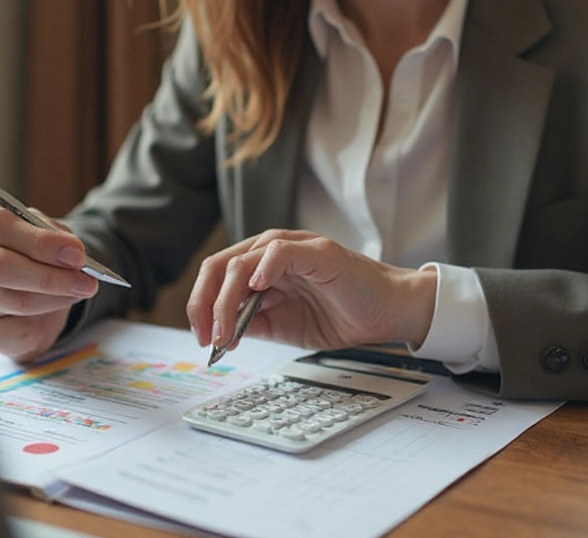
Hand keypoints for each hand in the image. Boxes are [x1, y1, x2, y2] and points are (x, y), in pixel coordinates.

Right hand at [0, 200, 98, 360]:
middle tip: (86, 281)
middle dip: (50, 276)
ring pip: (14, 299)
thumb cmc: (34, 249)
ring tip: (80, 290)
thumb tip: (73, 255)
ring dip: (56, 297)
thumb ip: (56, 238)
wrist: (29, 283)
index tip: (76, 254)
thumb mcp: (47, 231)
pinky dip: (47, 316)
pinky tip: (58, 305)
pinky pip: (18, 326)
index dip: (39, 241)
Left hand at [186, 229, 437, 350]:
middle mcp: (271, 251)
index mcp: (260, 267)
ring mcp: (294, 248)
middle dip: (205, 303)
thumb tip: (219, 333)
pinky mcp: (317, 251)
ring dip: (227, 299)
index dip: (201, 306)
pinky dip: (263, 267)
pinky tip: (256, 290)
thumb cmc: (340, 314)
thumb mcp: (283, 326)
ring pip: (242, 261)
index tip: (202, 339)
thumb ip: (252, 323)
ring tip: (227, 330)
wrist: (386, 313)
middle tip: (208, 337)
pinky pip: (280, 250)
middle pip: (220, 266)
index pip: (216, 276)